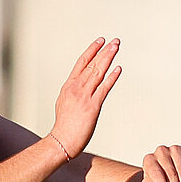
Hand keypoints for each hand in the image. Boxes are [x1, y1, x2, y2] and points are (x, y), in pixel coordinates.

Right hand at [51, 39, 121, 157]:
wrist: (62, 140)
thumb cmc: (64, 124)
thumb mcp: (64, 101)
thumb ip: (74, 91)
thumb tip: (81, 84)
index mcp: (69, 86)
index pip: (81, 63)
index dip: (92, 50)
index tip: (100, 41)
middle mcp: (76, 88)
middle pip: (91, 64)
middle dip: (104, 51)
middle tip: (114, 41)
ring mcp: (84, 96)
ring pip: (97, 72)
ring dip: (108, 59)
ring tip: (116, 48)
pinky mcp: (93, 106)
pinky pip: (104, 89)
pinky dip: (111, 78)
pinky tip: (118, 69)